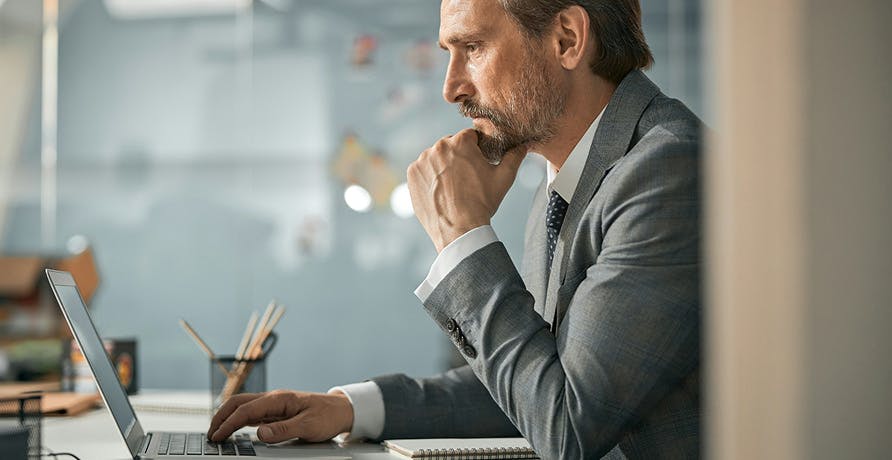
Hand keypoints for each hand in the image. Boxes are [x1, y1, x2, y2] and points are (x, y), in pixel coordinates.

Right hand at [207, 390, 353, 443]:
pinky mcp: (276, 411)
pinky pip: (252, 413)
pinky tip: (233, 429)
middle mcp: (274, 399)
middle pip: (238, 403)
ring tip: (216, 433)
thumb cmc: (328, 416)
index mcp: (279, 399)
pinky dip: (238, 420)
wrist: (342, 410)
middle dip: (221, 416)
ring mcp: (274, 404)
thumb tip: (260, 433)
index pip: (246, 410)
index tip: (218, 436)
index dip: (229, 423)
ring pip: (243, 407)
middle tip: (210, 434)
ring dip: (227, 417)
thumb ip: (284, 430)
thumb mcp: (308, 426)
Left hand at [407, 129, 525, 251]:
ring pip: (436, 158)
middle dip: (458, 157)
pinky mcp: (412, 175)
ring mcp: (422, 161)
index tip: (478, 164)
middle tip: (466, 179)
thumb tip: (523, 146)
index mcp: (460, 142)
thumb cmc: (482, 202)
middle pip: (451, 146)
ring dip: (443, 167)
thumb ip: (514, 157)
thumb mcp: (504, 178)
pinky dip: (430, 178)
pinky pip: (422, 170)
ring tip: (453, 187)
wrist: (459, 229)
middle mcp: (438, 147)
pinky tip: (440, 191)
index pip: (470, 137)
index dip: (476, 149)